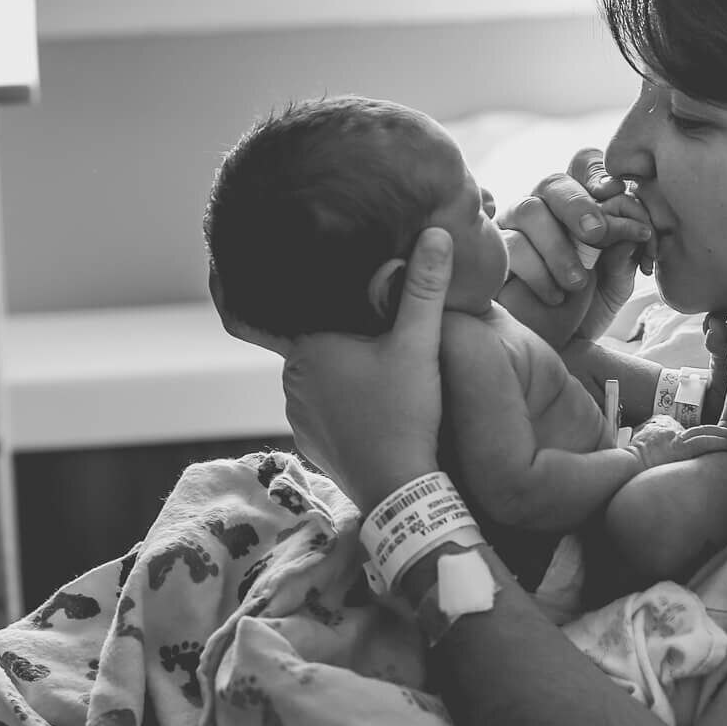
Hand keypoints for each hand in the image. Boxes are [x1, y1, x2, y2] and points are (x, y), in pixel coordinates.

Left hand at [213, 229, 452, 512]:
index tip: (373, 299)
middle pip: (323, 339)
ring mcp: (296, 413)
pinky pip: (324, 407)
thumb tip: (436, 235)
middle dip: (350, 334)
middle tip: (385, 331)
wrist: (400, 490)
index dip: (351, 301)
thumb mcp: (419, 345)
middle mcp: (290, 379)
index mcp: (307, 347)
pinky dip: (344, 401)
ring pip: (323, 374)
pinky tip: (372, 403)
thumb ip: (424, 288)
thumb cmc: (406, 414)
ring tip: (381, 367)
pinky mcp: (309, 441)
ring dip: (346, 369)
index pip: (321, 306)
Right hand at [497, 148, 651, 345]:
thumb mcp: (617, 281)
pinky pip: (511, 245)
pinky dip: (540, 272)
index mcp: (578, 206)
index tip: (614, 192)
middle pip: (554, 181)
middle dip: (578, 204)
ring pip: (529, 209)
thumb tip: (629, 224)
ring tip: (577, 283)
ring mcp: (513, 229)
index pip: (583, 164)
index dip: (598, 171)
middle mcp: (543, 210)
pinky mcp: (492, 255)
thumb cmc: (587, 308)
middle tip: (597, 234)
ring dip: (559, 246)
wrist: (558, 348)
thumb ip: (625, 252)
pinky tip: (554, 296)